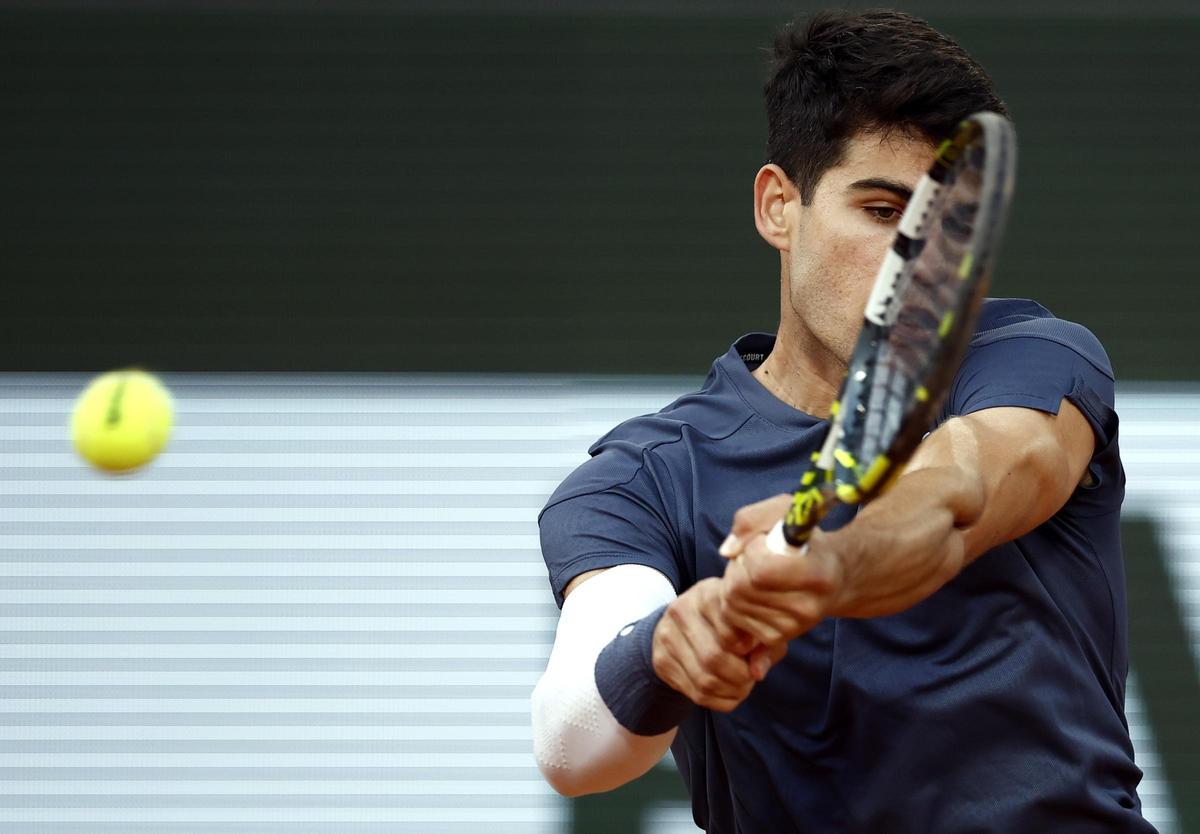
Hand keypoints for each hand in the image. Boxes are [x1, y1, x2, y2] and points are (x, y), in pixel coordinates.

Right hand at [651, 578, 785, 711]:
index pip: (730, 632)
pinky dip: (720, 700)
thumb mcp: (748, 621)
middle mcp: (682, 611)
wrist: (682, 621)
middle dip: (741, 676)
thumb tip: (758, 673)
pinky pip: (696, 694)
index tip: (754, 651)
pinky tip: (728, 691)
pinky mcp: (661, 661)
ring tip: (742, 685)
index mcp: (707, 595)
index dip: (749, 650)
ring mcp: (667, 636)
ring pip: (705, 680)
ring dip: (731, 691)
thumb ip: (763, 644)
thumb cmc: (727, 620)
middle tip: (751, 676)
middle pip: (714, 658)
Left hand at [718, 494, 844, 645]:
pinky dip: (734, 602)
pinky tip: (754, 592)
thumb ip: (751, 520)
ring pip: (732, 604)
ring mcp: (792, 627)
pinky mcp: (777, 638)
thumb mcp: (784, 512)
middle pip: (739, 588)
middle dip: (737, 567)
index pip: (760, 570)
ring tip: (756, 574)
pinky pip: (733, 619)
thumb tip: (727, 551)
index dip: (752, 551)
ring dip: (733, 583)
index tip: (763, 543)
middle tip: (754, 558)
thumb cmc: (805, 540)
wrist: (834, 576)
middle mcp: (808, 607)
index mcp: (817, 573)